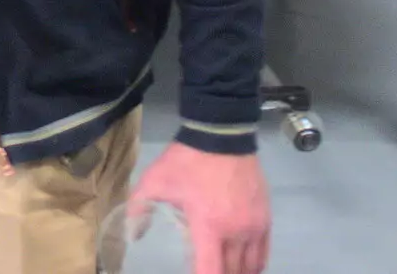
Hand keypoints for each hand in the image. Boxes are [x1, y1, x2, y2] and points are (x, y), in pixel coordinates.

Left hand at [128, 143, 269, 273]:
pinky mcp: (265, 218)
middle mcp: (236, 232)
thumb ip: (139, 209)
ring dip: (236, 273)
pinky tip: (243, 266)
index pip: (211, 272)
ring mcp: (253, 226)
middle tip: (205, 269)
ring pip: (250, 267)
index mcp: (208, 226)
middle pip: (231, 273)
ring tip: (222, 270)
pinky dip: (253, 265)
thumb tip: (131, 235)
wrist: (220, 135)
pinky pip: (263, 253)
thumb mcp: (154, 181)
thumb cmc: (186, 161)